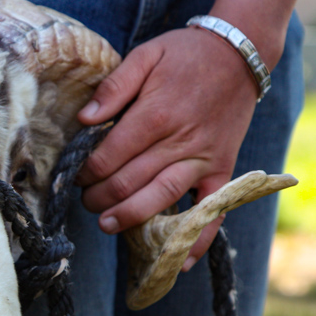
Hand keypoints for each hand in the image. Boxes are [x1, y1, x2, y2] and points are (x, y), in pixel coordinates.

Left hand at [76, 26, 259, 269]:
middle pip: (130, 181)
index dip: (87, 172)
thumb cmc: (185, 55)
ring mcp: (203, 159)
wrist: (240, 53)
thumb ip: (113, 87)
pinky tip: (178, 262)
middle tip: (86, 202)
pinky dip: (197, 238)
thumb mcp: (145, 56)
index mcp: (156, 114)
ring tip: (107, 225)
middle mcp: (180, 141)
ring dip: (131, 217)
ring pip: (161, 198)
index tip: (76, 176)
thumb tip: (84, 119)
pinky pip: (212, 210)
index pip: (111, 156)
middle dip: (100, 197)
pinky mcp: (223, 170)